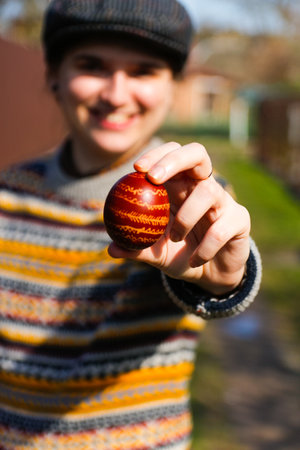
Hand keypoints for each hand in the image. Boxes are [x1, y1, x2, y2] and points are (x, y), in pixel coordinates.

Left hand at [107, 142, 250, 295]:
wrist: (212, 275)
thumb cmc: (181, 256)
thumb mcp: (157, 254)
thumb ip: (137, 250)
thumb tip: (111, 248)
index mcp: (182, 186)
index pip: (172, 154)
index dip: (156, 155)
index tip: (136, 169)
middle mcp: (203, 187)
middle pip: (197, 153)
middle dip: (174, 160)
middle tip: (154, 178)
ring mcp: (224, 201)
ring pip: (208, 191)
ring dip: (187, 216)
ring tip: (176, 239)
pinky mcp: (239, 220)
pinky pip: (222, 228)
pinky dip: (205, 247)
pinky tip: (195, 260)